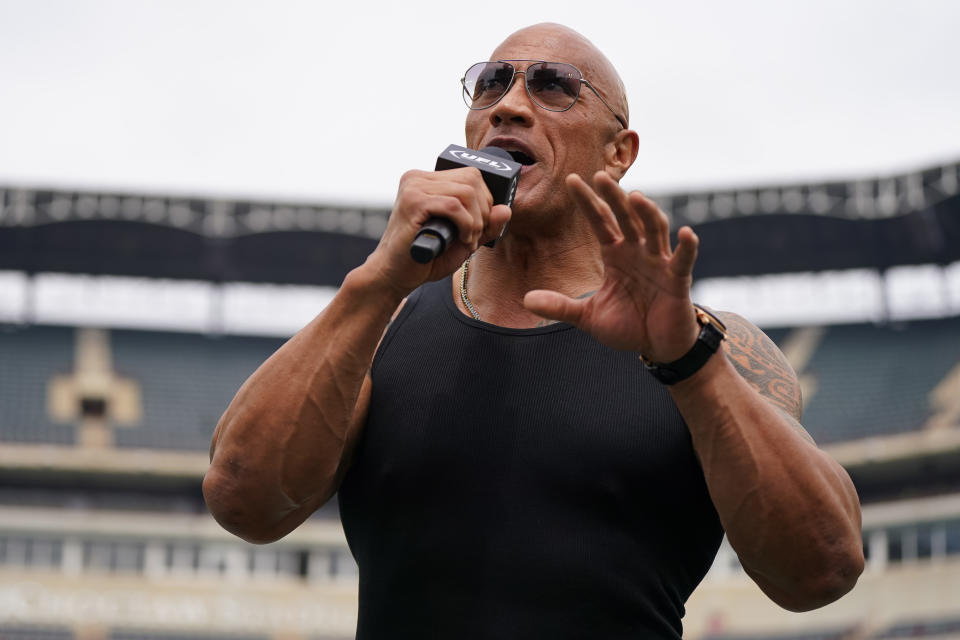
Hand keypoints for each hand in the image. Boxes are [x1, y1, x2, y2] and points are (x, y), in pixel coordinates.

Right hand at [364, 167, 511, 296]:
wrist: (394, 276)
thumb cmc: (426, 257)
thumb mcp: (464, 239)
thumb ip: (485, 225)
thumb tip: (506, 209)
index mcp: (427, 180)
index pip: (471, 175)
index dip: (485, 201)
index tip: (479, 226)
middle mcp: (417, 178)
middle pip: (472, 180)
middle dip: (483, 211)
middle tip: (473, 236)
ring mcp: (413, 187)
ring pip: (466, 192)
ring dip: (475, 221)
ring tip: (466, 240)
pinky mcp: (412, 202)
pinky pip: (454, 205)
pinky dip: (465, 225)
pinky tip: (461, 239)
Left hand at [523, 171, 699, 362]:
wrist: (658, 346)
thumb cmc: (628, 325)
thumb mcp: (588, 317)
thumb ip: (560, 306)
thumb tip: (527, 299)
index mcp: (615, 255)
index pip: (599, 222)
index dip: (587, 201)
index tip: (571, 180)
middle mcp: (637, 252)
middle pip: (626, 218)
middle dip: (614, 197)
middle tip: (600, 175)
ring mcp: (659, 262)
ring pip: (653, 231)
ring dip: (647, 214)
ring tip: (636, 197)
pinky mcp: (678, 279)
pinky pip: (683, 260)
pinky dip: (687, 246)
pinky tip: (686, 233)